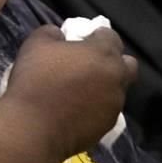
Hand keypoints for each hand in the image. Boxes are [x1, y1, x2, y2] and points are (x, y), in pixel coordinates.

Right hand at [1, 25, 138, 158]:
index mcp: (103, 53)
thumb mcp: (36, 43)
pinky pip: (105, 111)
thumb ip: (52, 33)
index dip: (97, 36)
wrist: (34, 129)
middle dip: (113, 62)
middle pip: (127, 65)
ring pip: (117, 90)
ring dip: (103, 87)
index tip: (82, 40)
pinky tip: (75, 111)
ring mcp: (114, 105)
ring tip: (79, 91)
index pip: (111, 36)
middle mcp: (116, 78)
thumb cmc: (36, 80)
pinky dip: (95, 108)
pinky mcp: (107, 128)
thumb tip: (60, 36)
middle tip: (89, 65)